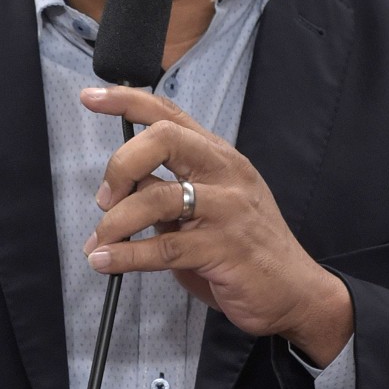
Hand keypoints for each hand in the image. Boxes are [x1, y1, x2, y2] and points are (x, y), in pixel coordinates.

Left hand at [81, 85, 352, 366]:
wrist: (297, 291)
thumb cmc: (246, 250)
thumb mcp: (207, 209)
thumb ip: (169, 192)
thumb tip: (121, 190)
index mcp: (220, 156)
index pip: (170, 114)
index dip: (127, 101)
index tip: (90, 97)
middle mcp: (226, 173)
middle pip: (163, 137)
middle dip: (120, 165)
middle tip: (105, 199)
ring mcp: (228, 209)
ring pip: (156, 197)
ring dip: (116, 223)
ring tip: (100, 243)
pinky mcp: (224, 248)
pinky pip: (162, 247)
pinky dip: (125, 256)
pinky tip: (106, 262)